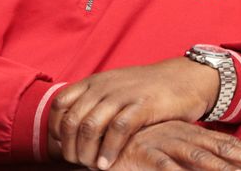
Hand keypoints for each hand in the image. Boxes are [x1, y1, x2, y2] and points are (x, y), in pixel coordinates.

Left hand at [48, 58, 219, 168]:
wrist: (184, 78)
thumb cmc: (146, 89)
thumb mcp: (114, 88)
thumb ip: (94, 102)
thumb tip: (71, 127)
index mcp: (93, 82)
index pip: (59, 104)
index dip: (55, 129)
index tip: (64, 145)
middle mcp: (103, 87)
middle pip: (71, 120)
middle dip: (70, 147)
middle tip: (78, 161)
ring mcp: (122, 95)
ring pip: (90, 127)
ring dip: (87, 152)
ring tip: (92, 166)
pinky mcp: (142, 105)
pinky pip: (118, 130)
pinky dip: (109, 150)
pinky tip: (108, 163)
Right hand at [108, 121, 240, 170]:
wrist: (99, 133)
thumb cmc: (135, 143)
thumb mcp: (167, 146)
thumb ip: (189, 155)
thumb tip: (217, 164)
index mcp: (187, 132)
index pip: (226, 143)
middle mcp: (179, 135)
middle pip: (221, 150)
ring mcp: (163, 144)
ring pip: (200, 159)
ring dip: (224, 169)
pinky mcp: (144, 155)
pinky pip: (167, 169)